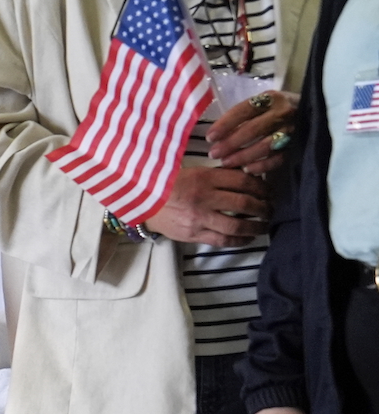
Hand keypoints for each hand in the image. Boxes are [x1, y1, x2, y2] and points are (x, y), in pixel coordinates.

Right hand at [145, 166, 269, 246]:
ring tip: (264, 225)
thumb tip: (245, 180)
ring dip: (256, 226)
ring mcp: (199, 218)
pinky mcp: (193, 234)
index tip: (268, 191)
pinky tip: (247, 238)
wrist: (142, 201)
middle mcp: (204, 198)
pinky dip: (239, 240)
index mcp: (204, 178)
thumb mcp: (192, 172)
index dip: (261, 187)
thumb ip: (216, 176)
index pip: (243, 181)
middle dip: (264, 207)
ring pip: (237, 225)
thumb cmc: (167, 184)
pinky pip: (222, 240)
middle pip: (245, 203)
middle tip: (271, 208)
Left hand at [206, 90, 297, 174]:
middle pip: (253, 129)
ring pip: (265, 144)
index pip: (244, 110)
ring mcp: (293, 129)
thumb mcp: (263, 106)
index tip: (210, 137)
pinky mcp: (298, 145)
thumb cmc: (277, 111)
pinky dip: (261, 165)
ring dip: (243, 156)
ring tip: (226, 163)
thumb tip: (215, 135)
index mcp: (271, 98)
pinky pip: (278, 158)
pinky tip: (247, 170)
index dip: (225, 124)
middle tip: (214, 154)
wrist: (314, 114)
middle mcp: (283, 111)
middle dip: (231, 143)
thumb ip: (244, 116)